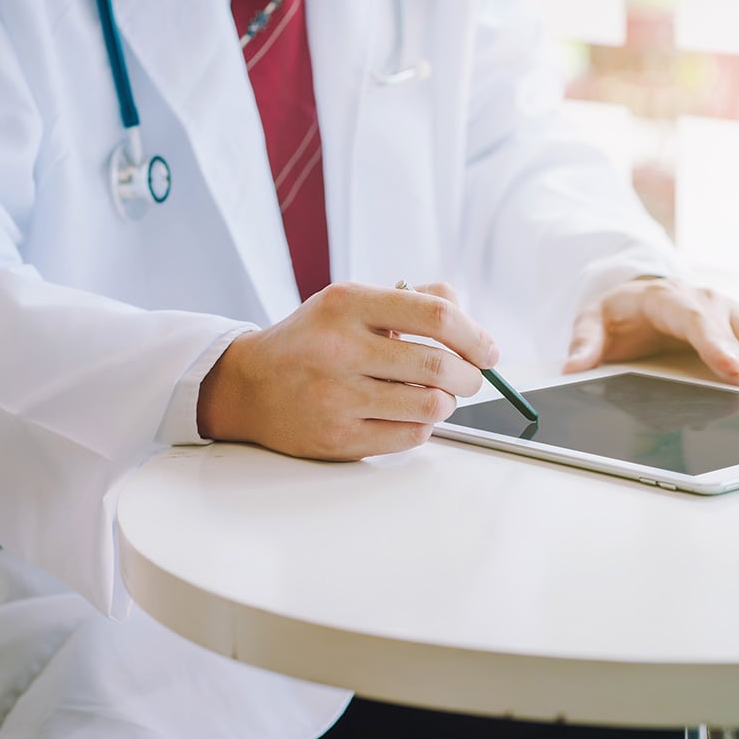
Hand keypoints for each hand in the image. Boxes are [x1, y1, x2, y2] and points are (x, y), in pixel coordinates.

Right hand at [197, 282, 497, 460]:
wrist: (249, 386)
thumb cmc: (312, 341)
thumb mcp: (350, 303)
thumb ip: (409, 300)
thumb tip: (466, 314)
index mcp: (347, 304)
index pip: (435, 314)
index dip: (475, 334)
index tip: (488, 350)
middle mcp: (339, 348)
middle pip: (439, 364)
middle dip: (470, 375)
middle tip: (470, 377)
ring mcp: (336, 397)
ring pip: (430, 405)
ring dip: (446, 402)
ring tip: (436, 395)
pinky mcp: (338, 438)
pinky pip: (409, 436)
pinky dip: (422, 426)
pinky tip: (408, 414)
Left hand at [563, 277, 738, 390]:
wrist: (636, 294)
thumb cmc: (617, 313)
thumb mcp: (592, 321)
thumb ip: (584, 342)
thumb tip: (572, 367)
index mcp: (666, 298)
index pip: (695, 321)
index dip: (717, 346)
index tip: (733, 371)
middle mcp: (702, 298)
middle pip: (734, 325)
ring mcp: (724, 307)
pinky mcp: (737, 318)